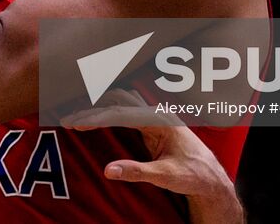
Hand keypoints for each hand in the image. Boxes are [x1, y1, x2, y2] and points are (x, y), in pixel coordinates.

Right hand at [64, 89, 242, 220]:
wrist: (210, 177)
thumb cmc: (192, 175)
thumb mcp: (165, 176)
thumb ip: (137, 172)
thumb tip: (107, 170)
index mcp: (160, 120)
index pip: (120, 113)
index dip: (95, 117)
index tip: (74, 122)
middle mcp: (157, 113)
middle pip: (117, 101)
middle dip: (92, 108)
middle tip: (69, 119)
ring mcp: (155, 117)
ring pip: (121, 101)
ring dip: (100, 105)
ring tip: (77, 115)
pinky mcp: (151, 124)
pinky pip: (125, 111)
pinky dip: (108, 111)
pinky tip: (96, 116)